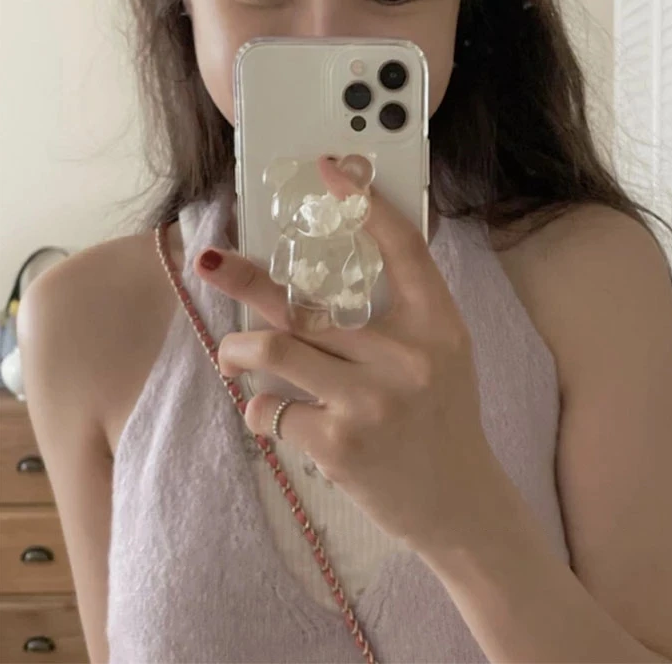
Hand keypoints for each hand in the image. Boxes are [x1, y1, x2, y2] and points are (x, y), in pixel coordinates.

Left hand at [194, 156, 499, 552]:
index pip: (401, 247)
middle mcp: (407, 356)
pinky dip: (258, 411)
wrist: (460, 501)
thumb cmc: (442, 418)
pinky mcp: (339, 445)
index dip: (363, 204)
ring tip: (232, 355)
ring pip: (274, 351)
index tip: (329, 170)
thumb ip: (398, 315)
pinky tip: (271, 415)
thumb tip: (324, 276)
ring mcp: (371, 401)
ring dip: (237, 352)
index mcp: (438, 324)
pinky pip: (270, 411)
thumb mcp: (441, 355)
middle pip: (307, 303)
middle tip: (211, 262)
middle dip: (247, 280)